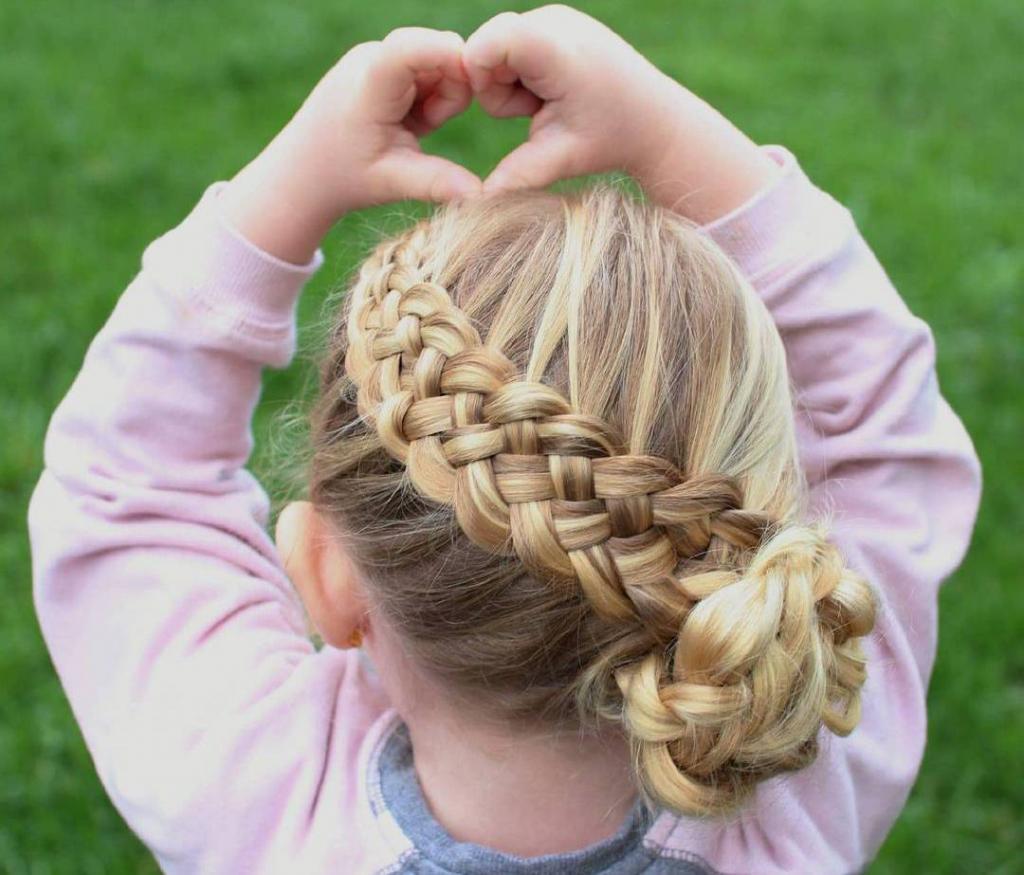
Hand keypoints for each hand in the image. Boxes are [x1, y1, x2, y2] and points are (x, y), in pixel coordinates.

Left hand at [221, 28, 481, 263]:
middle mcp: (372, 58)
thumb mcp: (391, 183)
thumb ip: (436, 183)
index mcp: (369, 86)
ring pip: (439, 61)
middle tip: (426, 129)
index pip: (412, 48)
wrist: (305, 170)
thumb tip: (481, 194)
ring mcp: (377, 56)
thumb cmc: (344, 177)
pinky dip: (429, 97)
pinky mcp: (383, 62)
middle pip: (441, 52)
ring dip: (441, 96)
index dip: (451, 57)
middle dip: (453, 90)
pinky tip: (407, 121)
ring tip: (413, 128)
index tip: (476, 90)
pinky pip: (428, 68)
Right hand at [464, 5, 779, 222]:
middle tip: (537, 113)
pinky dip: (522, 72)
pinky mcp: (555, 21)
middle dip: (496, 87)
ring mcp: (555, 16)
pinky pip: (513, 43)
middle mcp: (554, 20)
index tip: (508, 112)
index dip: (479, 79)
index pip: (485, 44)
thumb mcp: (562, 159)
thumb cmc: (611, 139)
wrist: (655, 119)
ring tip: (548, 103)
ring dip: (510, 82)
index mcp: (556, 51)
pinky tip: (553, 91)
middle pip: (485, 47)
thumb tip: (481, 201)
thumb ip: (518, 175)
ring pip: (496, 46)